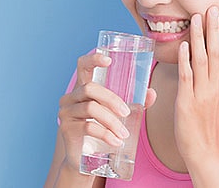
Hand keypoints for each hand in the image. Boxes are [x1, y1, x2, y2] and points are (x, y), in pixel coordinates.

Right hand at [56, 53, 157, 171]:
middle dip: (112, 100)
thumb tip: (151, 93)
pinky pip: (88, 127)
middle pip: (90, 88)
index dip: (93, 59)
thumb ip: (136, 103)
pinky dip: (106, 134)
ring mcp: (66, 112)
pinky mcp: (66, 129)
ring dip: (112, 121)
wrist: (86, 159)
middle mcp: (71, 97)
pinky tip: (116, 142)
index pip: (83, 66)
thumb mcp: (119, 115)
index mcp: (83, 88)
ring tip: (124, 134)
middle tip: (127, 112)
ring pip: (91, 108)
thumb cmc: (103, 131)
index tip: (109, 60)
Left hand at [174, 5, 218, 163]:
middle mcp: (216, 87)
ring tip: (196, 18)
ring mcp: (202, 93)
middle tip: (212, 8)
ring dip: (199, 37)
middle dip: (214, 29)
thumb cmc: (211, 125)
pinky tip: (184, 45)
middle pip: (217, 52)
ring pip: (202, 60)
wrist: (205, 150)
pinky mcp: (187, 101)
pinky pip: (187, 77)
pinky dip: (185, 60)